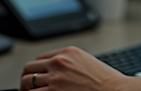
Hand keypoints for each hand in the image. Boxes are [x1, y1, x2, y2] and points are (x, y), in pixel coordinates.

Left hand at [20, 46, 140, 90]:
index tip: (36, 78)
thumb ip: (69, 63)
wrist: (115, 90)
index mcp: (67, 52)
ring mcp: (55, 79)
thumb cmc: (106, 81)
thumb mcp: (86, 62)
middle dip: (26, 79)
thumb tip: (56, 71)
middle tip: (27, 88)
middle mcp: (59, 63)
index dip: (36, 70)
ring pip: (25, 83)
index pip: (40, 59)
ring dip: (26, 90)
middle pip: (28, 69)